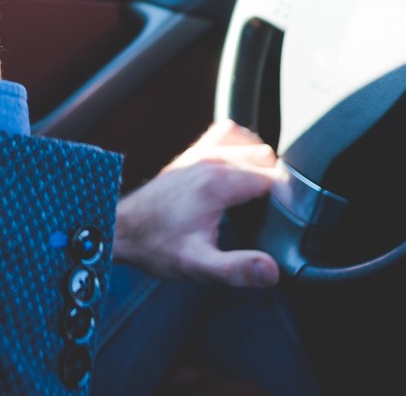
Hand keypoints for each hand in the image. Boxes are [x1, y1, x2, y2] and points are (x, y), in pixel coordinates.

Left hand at [113, 121, 281, 287]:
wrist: (120, 229)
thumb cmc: (156, 246)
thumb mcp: (198, 265)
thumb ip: (237, 269)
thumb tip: (271, 270)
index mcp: (218, 183)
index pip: (273, 179)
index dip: (284, 201)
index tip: (282, 221)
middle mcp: (210, 160)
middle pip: (264, 159)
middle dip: (274, 183)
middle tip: (268, 215)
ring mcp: (200, 153)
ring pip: (250, 143)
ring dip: (259, 164)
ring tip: (257, 196)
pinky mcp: (192, 154)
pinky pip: (228, 135)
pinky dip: (241, 147)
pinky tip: (239, 172)